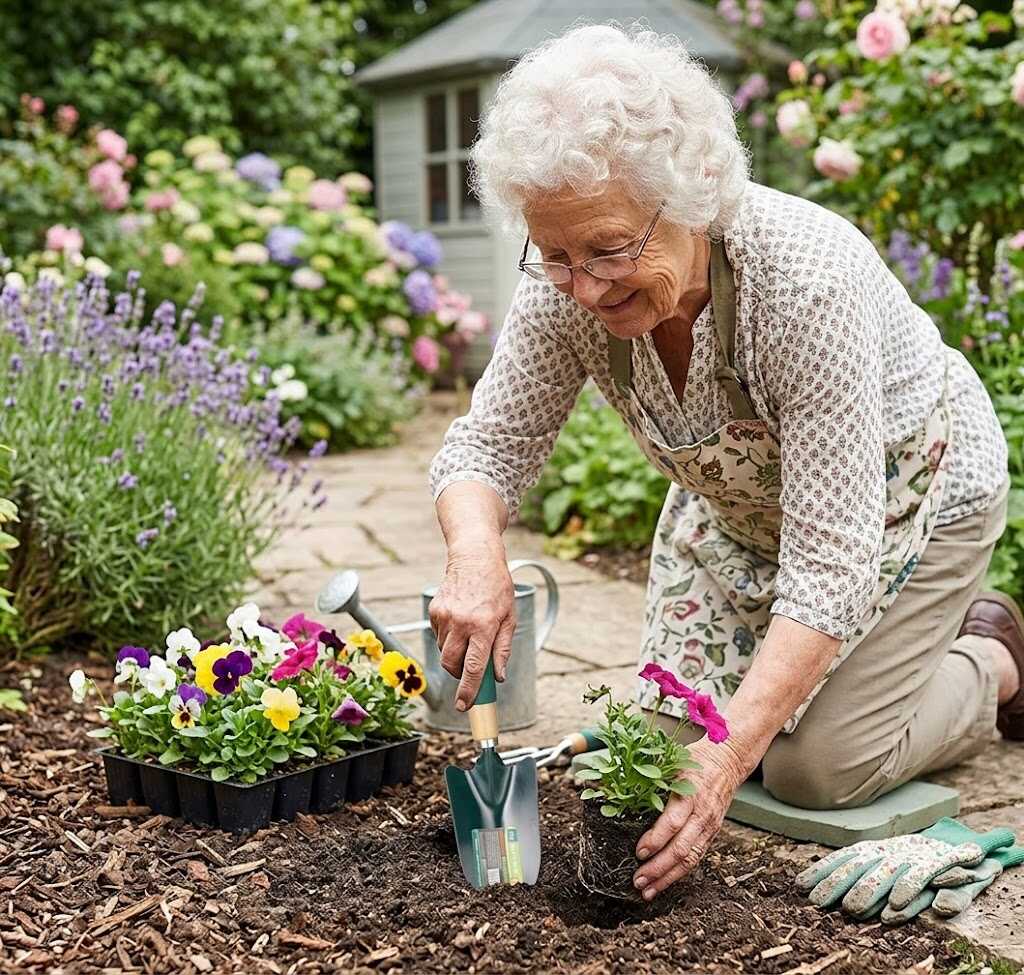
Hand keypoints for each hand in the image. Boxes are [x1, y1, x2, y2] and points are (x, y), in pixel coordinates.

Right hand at [428, 540, 515, 710]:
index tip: (464, 705)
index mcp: (484, 626)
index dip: (468, 690)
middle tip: (469, 670)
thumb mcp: (510, 617)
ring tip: (469, 634)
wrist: (475, 557)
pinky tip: (460, 622)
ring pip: (444, 652)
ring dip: (455, 654)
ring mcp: (445, 617)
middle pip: (452, 665)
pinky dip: (448, 638)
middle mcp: (461, 623)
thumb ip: (503, 649)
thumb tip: (499, 676)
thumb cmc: (497, 586)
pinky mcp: (434, 611)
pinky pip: (439, 636)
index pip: (474, 668)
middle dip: (459, 675)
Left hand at [633, 736, 746, 899]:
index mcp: (689, 793)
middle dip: (658, 868)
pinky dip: (679, 873)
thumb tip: (617, 789)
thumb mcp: (672, 762)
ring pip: (690, 859)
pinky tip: (664, 882)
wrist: (728, 760)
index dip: (655, 840)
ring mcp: (709, 826)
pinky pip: (696, 857)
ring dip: (668, 878)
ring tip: (648, 891)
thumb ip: (650, 777)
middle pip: (681, 848)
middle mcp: (702, 813)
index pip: (672, 822)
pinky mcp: (712, 834)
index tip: (638, 851)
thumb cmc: (695, 759)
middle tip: (638, 879)